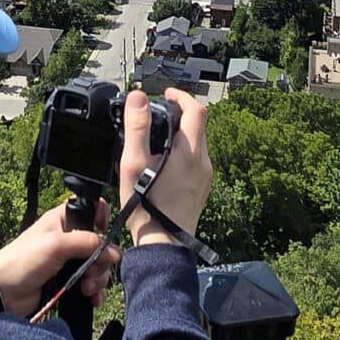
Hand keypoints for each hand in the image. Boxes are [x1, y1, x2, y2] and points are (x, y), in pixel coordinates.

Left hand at [0, 201, 119, 318]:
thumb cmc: (23, 260)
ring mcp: (69, 261)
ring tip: (86, 289)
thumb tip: (113, 251)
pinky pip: (92, 285)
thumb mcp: (56, 244)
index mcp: (62, 220)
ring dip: (98, 279)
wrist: (4, 293)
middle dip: (101, 261)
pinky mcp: (68, 281)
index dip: (101, 218)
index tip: (102, 231)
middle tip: (90, 272)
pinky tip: (92, 299)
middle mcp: (68, 239)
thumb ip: (88, 243)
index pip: (91, 210)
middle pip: (100, 244)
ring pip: (98, 266)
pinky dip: (95, 292)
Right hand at [121, 88, 211, 248]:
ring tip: (158, 139)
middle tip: (159, 114)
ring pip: (198, 143)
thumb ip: (137, 128)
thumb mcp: (134, 163)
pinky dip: (184, 152)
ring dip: (182, 134)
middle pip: (198, 125)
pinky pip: (196, 161)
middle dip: (180, 114)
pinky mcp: (202, 189)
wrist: (163, 245)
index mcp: (189, 152)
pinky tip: (164, 164)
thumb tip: (139, 97)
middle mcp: (202, 162)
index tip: (166, 95)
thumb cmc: (146, 207)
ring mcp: (205, 177)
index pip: (195, 109)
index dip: (181, 96)